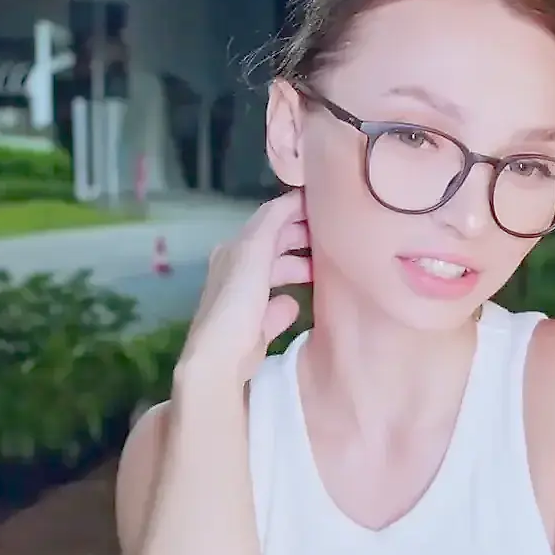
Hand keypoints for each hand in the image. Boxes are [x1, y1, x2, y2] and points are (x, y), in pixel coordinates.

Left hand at [175, 190, 310, 389]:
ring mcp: (245, 300)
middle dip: (302, 239)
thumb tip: (295, 198)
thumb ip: (273, 222)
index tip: (326, 207)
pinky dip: (290, 302)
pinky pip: (276, 308)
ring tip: (327, 271)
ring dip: (299, 269)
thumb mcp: (253, 251)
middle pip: (274, 247)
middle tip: (333, 238)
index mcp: (234, 250)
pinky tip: (303, 306)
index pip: (269, 221)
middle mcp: (236, 270)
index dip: (296, 210)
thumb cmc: (237, 299)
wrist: (221, 356)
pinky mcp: (253, 327)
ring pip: (277, 275)